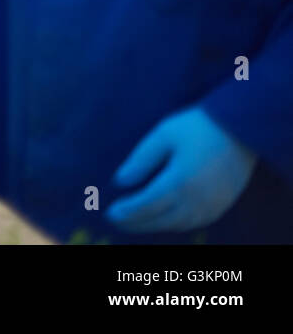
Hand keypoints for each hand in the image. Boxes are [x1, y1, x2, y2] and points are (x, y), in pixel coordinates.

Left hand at [106, 106, 257, 233]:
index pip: (147, 205)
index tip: (110, 212)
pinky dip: (174, 224)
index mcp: (180, 181)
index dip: (127, 212)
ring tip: (133, 222)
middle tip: (115, 220)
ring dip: (153, 226)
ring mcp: (212, 205)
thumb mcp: (163, 134)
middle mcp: (197, 199)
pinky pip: (194, 223)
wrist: (241, 128)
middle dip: (135, 222)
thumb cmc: (197, 126)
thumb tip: (121, 182)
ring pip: (177, 225)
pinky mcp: (222, 205)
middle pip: (160, 219)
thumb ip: (141, 159)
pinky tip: (161, 219)